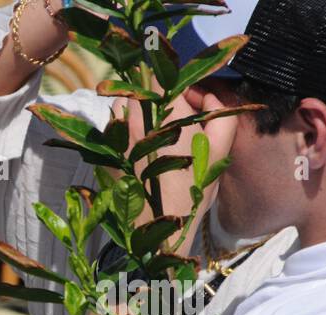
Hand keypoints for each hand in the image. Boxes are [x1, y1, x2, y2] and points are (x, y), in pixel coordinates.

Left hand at [112, 84, 238, 236]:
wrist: (159, 227)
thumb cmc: (193, 188)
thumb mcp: (219, 149)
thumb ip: (220, 112)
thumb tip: (207, 95)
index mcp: (165, 115)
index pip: (160, 77)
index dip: (171, 80)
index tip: (180, 92)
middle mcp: (135, 121)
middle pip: (138, 88)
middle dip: (153, 94)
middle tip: (168, 110)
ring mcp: (116, 138)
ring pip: (122, 106)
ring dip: (136, 108)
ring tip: (153, 127)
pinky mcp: (105, 154)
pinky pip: (112, 129)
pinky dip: (124, 128)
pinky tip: (139, 145)